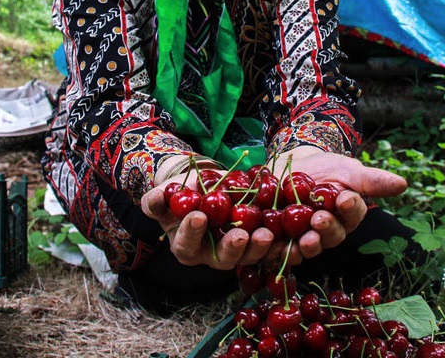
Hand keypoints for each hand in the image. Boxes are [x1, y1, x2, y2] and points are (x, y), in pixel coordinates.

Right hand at [141, 176, 275, 269]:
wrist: (202, 187)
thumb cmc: (179, 194)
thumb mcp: (164, 195)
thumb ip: (156, 199)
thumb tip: (156, 197)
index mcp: (187, 246)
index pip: (188, 244)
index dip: (192, 232)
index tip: (198, 216)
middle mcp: (212, 255)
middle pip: (223, 258)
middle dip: (232, 248)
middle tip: (240, 235)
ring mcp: (237, 251)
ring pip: (249, 256)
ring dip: (259, 248)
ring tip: (266, 234)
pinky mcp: (257, 242)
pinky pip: (270, 247)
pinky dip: (280, 244)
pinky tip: (289, 237)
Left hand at [266, 145, 406, 263]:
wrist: (290, 165)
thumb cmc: (324, 168)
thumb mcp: (346, 169)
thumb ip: (371, 180)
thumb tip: (403, 184)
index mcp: (347, 216)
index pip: (352, 214)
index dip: (350, 208)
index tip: (345, 197)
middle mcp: (327, 232)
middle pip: (330, 236)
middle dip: (326, 229)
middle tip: (319, 219)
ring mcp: (304, 238)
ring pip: (307, 248)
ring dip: (305, 246)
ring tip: (302, 238)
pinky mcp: (279, 240)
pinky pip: (280, 250)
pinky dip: (277, 249)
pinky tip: (274, 242)